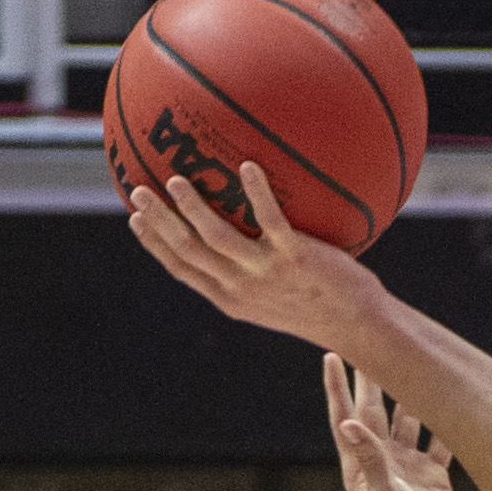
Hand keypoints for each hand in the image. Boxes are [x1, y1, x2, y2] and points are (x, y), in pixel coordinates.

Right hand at [128, 161, 382, 344]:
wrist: (357, 323)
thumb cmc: (319, 304)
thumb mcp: (275, 297)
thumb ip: (251, 271)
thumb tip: (240, 238)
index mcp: (232, 298)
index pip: (182, 269)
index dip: (155, 244)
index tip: (134, 219)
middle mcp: (242, 288)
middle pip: (188, 251)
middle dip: (159, 222)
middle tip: (137, 191)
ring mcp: (267, 273)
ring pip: (217, 238)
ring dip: (192, 209)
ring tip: (175, 180)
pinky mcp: (295, 257)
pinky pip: (270, 220)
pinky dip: (256, 193)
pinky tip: (247, 166)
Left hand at [325, 353, 469, 490]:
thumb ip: (370, 458)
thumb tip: (348, 422)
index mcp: (362, 466)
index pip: (347, 416)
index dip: (339, 386)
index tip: (333, 354)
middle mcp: (384, 462)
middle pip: (378, 411)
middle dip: (376, 380)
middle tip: (374, 345)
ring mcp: (410, 469)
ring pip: (411, 422)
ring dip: (412, 396)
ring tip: (416, 365)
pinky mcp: (435, 478)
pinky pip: (441, 442)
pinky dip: (446, 423)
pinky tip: (452, 403)